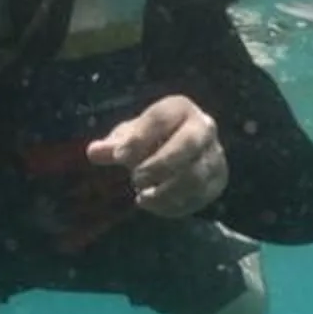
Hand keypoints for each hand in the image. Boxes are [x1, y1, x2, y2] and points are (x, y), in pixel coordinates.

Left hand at [86, 97, 227, 219]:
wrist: (184, 152)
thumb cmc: (150, 140)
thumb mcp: (129, 138)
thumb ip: (113, 145)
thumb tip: (94, 152)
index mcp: (179, 108)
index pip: (160, 119)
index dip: (138, 139)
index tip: (118, 157)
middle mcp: (204, 127)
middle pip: (188, 144)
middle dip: (158, 166)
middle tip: (135, 179)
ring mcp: (215, 154)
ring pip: (196, 175)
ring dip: (165, 191)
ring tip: (142, 198)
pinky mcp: (218, 179)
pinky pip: (199, 196)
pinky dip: (174, 205)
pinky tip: (154, 205)